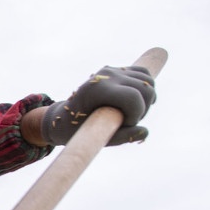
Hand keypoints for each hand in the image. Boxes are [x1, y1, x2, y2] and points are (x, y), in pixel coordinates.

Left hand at [40, 64, 156, 146]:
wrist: (62, 118)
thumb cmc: (75, 131)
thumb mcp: (96, 138)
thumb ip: (122, 137)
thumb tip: (145, 132)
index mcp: (97, 90)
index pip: (133, 98)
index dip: (136, 115)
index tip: (124, 125)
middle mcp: (106, 75)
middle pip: (145, 88)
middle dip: (143, 108)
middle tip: (128, 121)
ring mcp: (112, 70)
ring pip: (148, 81)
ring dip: (147, 100)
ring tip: (131, 113)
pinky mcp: (117, 70)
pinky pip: (144, 74)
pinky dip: (146, 88)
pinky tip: (137, 101)